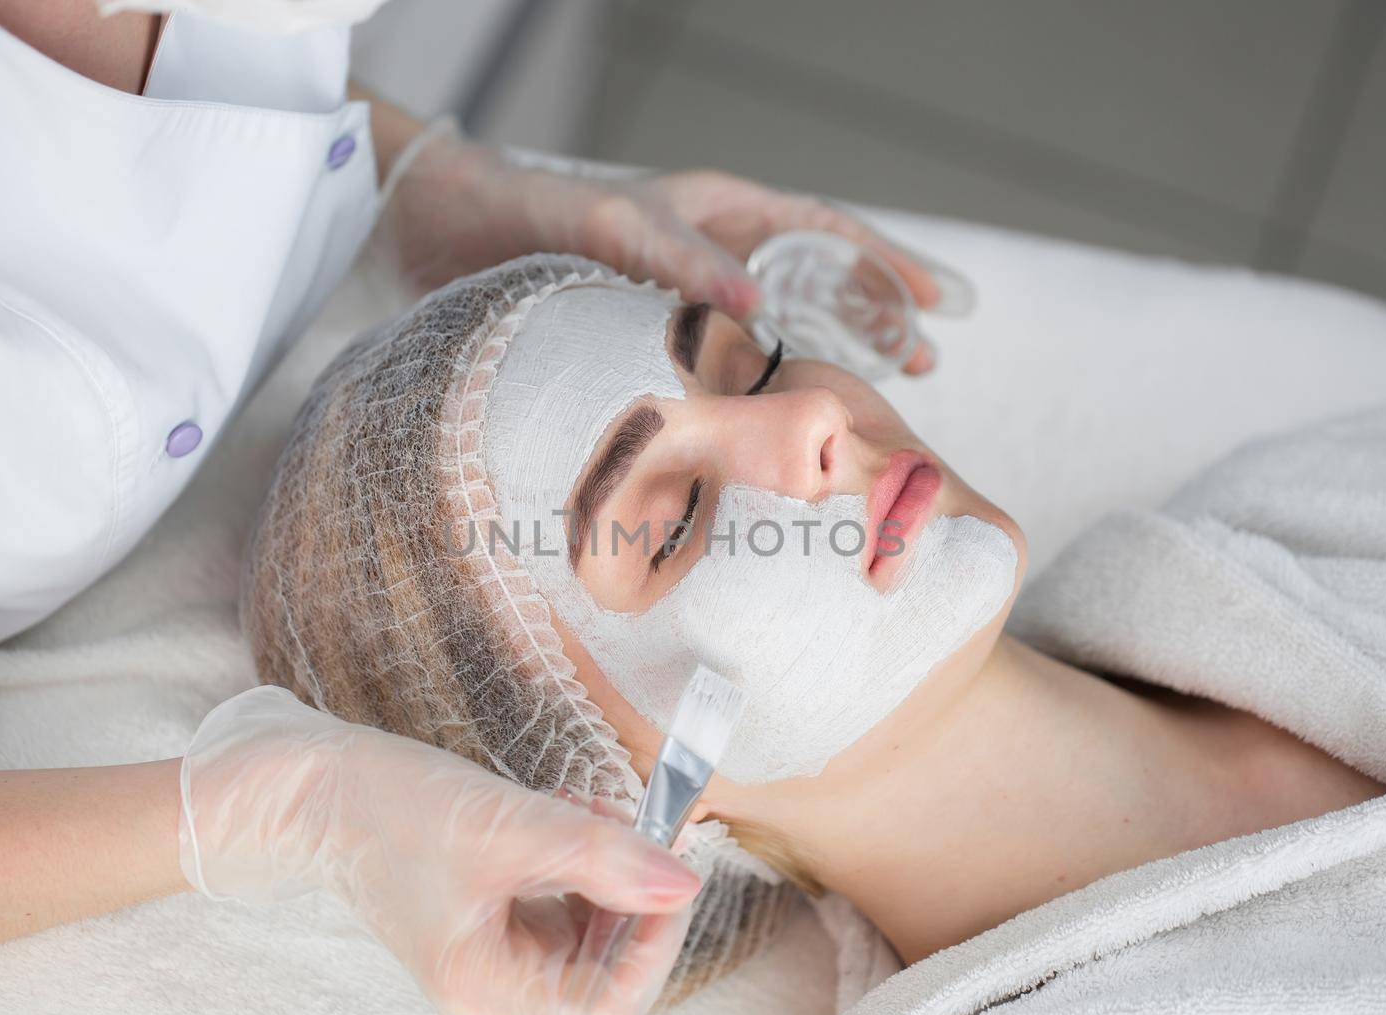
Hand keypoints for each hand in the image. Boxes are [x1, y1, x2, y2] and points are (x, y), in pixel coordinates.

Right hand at [179, 686, 700, 1014]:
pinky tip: (565, 814)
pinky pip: (570, 901)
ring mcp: (497, 960)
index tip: (673, 863)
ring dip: (607, 862)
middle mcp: (495, 991)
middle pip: (608, 959)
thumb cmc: (390, 811)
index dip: (656, 936)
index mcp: (488, 991)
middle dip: (628, 885)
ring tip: (583, 806)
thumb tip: (683, 881)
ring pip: (595, 924)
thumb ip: (601, 855)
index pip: (611, 999)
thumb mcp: (507, 826)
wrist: (321, 790)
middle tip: (632, 817)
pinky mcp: (498, 925)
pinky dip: (581, 855)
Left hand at [378, 121, 970, 374]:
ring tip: (873, 399)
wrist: (445, 236)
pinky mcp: (653, 341)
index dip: (885, 267)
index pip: (826, 234)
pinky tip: (774, 430)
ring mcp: (686, 299)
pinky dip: (757, 394)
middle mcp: (712, 256)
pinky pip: (723, 368)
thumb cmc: (529, 216)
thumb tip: (759, 304)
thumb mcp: (612, 228)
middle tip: (925, 365)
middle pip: (816, 283)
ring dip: (824, 361)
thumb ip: (681, 260)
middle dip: (873, 319)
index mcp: (719, 212)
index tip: (940, 301)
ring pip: (777, 330)